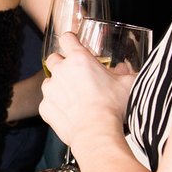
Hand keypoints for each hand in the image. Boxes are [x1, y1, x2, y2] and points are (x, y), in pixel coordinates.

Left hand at [38, 33, 136, 155]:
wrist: (96, 132)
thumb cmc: (113, 107)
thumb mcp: (127, 84)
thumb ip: (126, 73)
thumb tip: (125, 69)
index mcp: (79, 59)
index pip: (67, 38)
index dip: (70, 40)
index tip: (72, 44)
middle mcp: (61, 71)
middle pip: (53, 59)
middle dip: (61, 64)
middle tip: (74, 75)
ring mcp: (50, 89)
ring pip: (48, 81)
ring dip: (57, 86)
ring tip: (73, 98)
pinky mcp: (45, 107)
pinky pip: (47, 103)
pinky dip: (55, 106)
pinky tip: (69, 113)